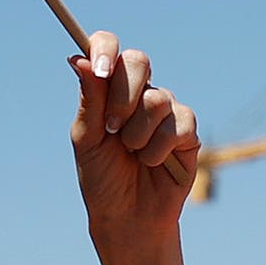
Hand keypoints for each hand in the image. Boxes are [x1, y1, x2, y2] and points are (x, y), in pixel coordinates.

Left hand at [69, 31, 198, 245]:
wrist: (126, 216)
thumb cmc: (102, 178)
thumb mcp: (87, 140)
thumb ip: (89, 100)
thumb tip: (78, 59)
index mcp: (108, 90)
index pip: (108, 48)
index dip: (105, 48)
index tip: (100, 67)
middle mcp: (138, 93)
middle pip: (138, 61)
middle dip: (123, 95)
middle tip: (112, 128)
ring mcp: (165, 109)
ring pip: (157, 98)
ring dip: (137, 133)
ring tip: (132, 154)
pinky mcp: (187, 131)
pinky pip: (178, 123)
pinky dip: (158, 148)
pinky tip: (153, 163)